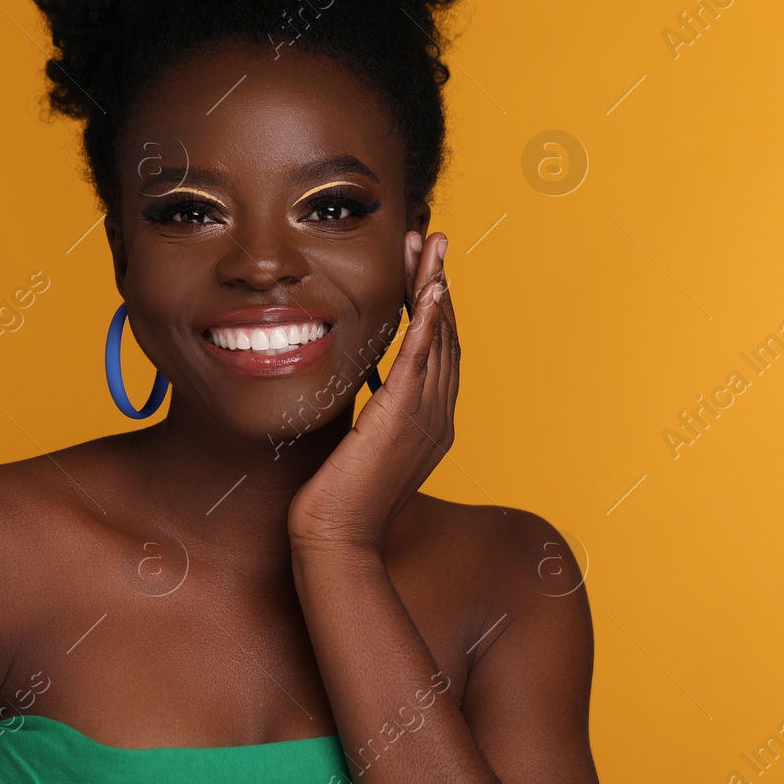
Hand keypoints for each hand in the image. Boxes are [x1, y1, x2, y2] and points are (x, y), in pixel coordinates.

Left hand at [287, 230, 459, 557]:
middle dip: (439, 284)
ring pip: (440, 339)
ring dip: (435, 288)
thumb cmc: (337, 503)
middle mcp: (439, 418)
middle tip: (430, 241)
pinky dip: (431, 321)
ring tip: (429, 247)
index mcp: (432, 425)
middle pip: (448, 337)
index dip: (436, 307)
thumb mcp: (359, 448)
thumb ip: (369, 414)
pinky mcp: (401, 418)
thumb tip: (358, 384)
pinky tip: (431, 289)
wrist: (334, 541)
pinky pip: (423, 359)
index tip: (424, 270)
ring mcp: (426, 419)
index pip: (441, 352)